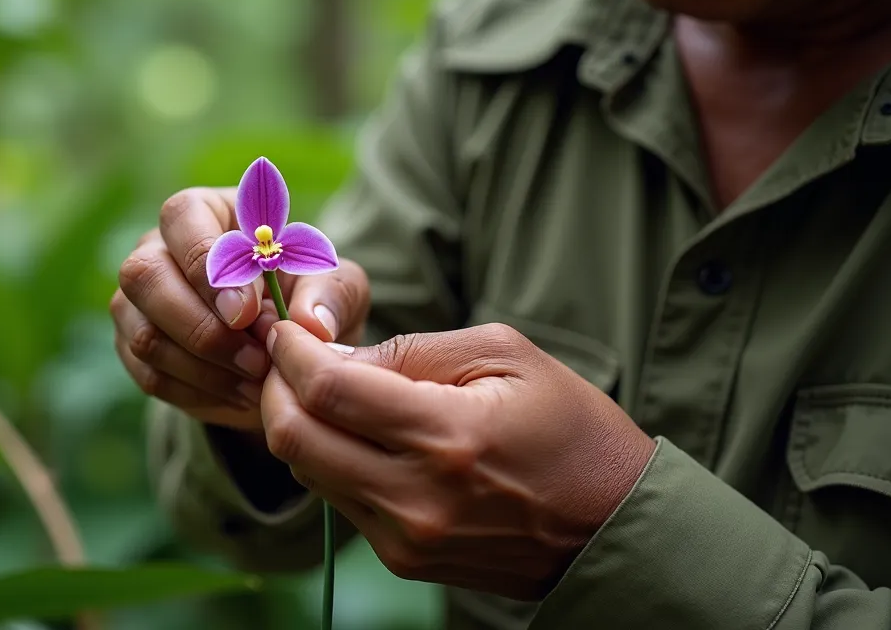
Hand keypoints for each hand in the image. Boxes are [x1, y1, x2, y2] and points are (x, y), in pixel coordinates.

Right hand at [111, 187, 369, 431]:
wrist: (287, 346)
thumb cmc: (307, 296)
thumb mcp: (336, 287)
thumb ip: (329, 295)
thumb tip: (310, 323)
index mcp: (202, 211)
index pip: (181, 218)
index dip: (206, 266)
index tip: (247, 313)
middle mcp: (156, 249)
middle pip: (145, 277)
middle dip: (203, 328)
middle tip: (257, 360)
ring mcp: (136, 302)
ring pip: (145, 335)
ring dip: (206, 368)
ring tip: (258, 381)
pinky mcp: (133, 349)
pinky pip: (150, 376)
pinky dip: (199, 392)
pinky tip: (241, 395)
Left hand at [260, 321, 655, 598]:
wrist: (615, 527)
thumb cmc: (570, 426)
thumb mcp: (504, 355)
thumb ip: (409, 352)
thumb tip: (329, 355)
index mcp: (446, 436)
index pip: (327, 391)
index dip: (291, 353)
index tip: (286, 330)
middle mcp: (415, 497)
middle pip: (294, 440)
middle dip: (275, 389)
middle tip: (286, 359)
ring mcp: (406, 538)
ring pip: (308, 472)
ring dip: (299, 425)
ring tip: (322, 390)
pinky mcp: (404, 561)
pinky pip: (340, 500)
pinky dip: (332, 460)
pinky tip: (356, 434)